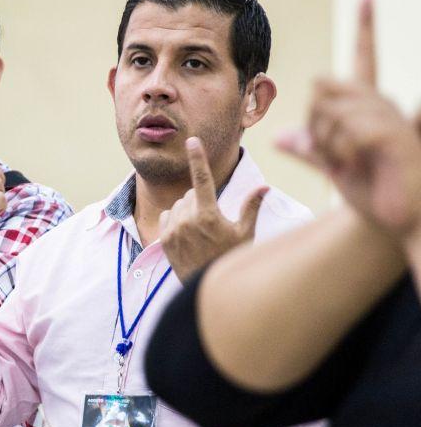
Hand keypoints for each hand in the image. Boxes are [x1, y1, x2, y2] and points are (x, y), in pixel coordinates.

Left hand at [160, 137, 267, 279]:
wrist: (205, 286)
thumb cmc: (230, 259)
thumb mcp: (245, 235)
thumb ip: (251, 208)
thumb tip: (264, 187)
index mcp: (209, 216)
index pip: (203, 180)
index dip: (198, 158)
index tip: (192, 141)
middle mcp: (188, 220)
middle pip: (192, 194)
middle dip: (201, 200)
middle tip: (213, 221)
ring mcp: (173, 230)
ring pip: (179, 204)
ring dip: (188, 210)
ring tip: (201, 231)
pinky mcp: (163, 239)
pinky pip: (167, 215)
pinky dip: (175, 219)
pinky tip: (187, 233)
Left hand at [277, 0, 420, 244]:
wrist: (397, 220)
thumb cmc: (373, 193)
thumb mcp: (334, 168)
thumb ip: (310, 149)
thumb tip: (280, 138)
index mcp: (368, 106)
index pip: (364, 58)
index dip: (366, 26)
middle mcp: (382, 103)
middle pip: (323, 86)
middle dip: (314, 122)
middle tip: (331, 153)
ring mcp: (390, 116)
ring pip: (330, 110)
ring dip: (326, 142)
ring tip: (346, 163)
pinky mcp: (393, 134)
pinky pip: (348, 129)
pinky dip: (339, 151)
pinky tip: (352, 165)